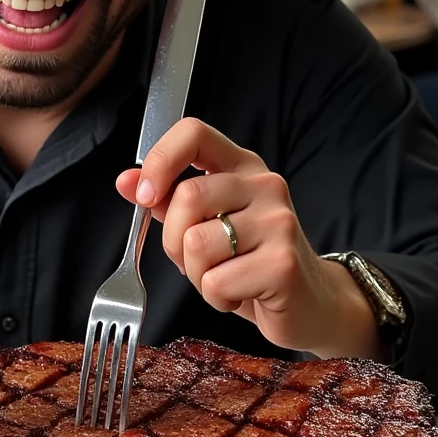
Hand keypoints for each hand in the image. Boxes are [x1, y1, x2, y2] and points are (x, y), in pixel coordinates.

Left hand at [116, 118, 380, 359]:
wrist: (310, 303)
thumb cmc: (252, 263)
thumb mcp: (207, 225)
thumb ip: (167, 200)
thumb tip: (127, 182)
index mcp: (242, 167)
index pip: (194, 133)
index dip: (160, 160)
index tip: (145, 195)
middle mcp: (264, 185)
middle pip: (187, 196)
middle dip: (174, 240)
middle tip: (195, 259)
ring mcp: (278, 222)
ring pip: (196, 243)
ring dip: (196, 275)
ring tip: (223, 277)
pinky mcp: (283, 263)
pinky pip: (215, 281)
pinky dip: (215, 297)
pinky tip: (239, 293)